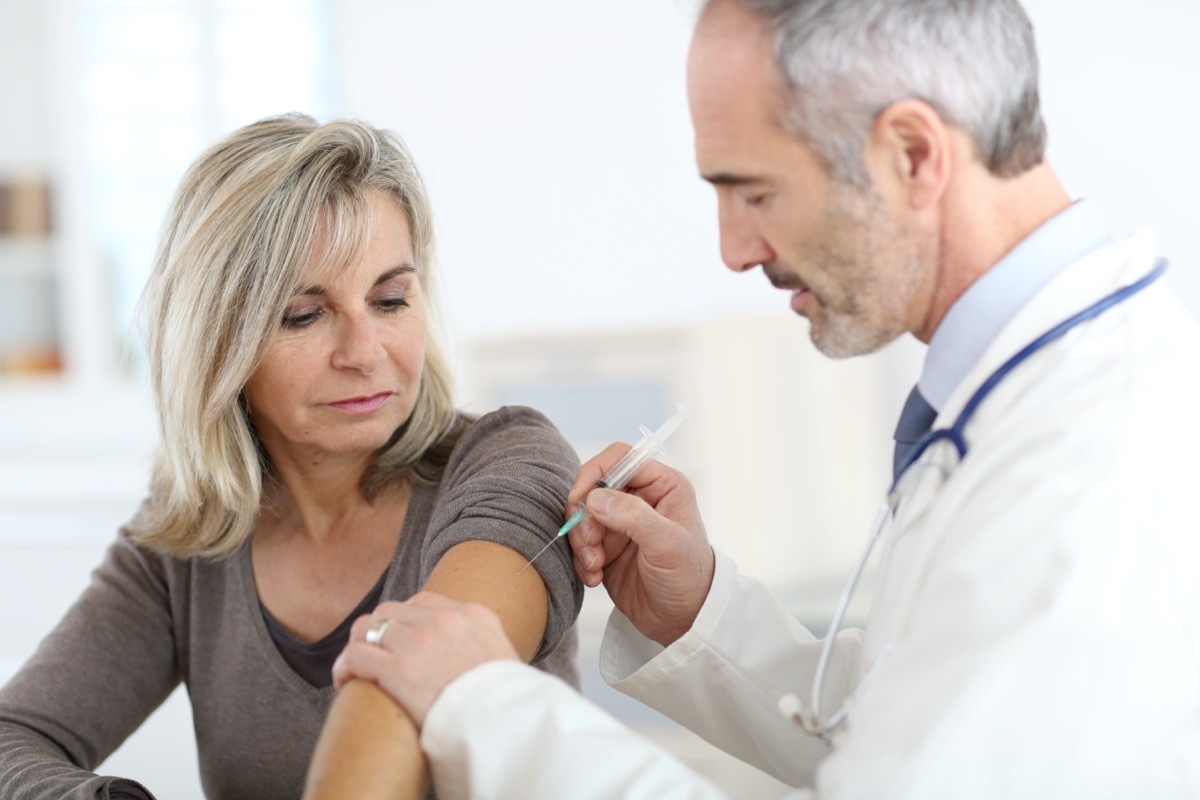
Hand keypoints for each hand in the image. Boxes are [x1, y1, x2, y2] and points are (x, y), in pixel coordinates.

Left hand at [333, 592, 518, 726]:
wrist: (508, 723)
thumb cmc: (509, 702)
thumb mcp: (506, 657)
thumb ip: (484, 646)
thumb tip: (471, 659)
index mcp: (473, 615)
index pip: (424, 601)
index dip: (405, 621)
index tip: (400, 640)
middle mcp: (444, 620)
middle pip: (392, 610)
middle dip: (379, 630)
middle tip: (375, 654)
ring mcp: (420, 642)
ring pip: (368, 627)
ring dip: (359, 645)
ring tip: (356, 666)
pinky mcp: (400, 669)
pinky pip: (356, 655)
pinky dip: (345, 666)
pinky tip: (345, 680)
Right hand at [566, 443, 714, 645]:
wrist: (684, 621)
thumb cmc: (690, 578)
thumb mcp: (667, 544)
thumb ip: (633, 516)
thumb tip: (595, 497)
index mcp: (662, 485)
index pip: (620, 458)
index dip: (595, 473)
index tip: (580, 500)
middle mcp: (640, 499)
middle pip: (593, 487)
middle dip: (584, 516)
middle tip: (590, 544)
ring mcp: (621, 523)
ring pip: (582, 516)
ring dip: (581, 541)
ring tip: (595, 566)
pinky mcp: (607, 547)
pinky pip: (580, 542)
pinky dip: (581, 559)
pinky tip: (595, 576)